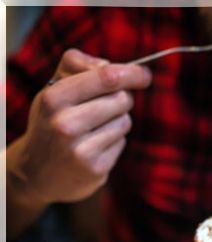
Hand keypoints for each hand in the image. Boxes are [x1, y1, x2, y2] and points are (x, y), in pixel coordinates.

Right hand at [8, 49, 151, 204]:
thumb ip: (76, 66)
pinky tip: (94, 147)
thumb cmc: (52, 122)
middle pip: (121, 99)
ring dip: (117, 121)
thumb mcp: (53, 89)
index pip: (106, 77)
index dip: (132, 74)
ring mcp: (80, 150)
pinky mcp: (95, 169)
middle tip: (107, 105)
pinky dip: (114, 141)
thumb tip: (109, 65)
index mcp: (54, 98)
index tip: (145, 75)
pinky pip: (121, 142)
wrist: (35, 174)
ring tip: (93, 129)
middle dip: (122, 99)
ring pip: (125, 121)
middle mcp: (65, 124)